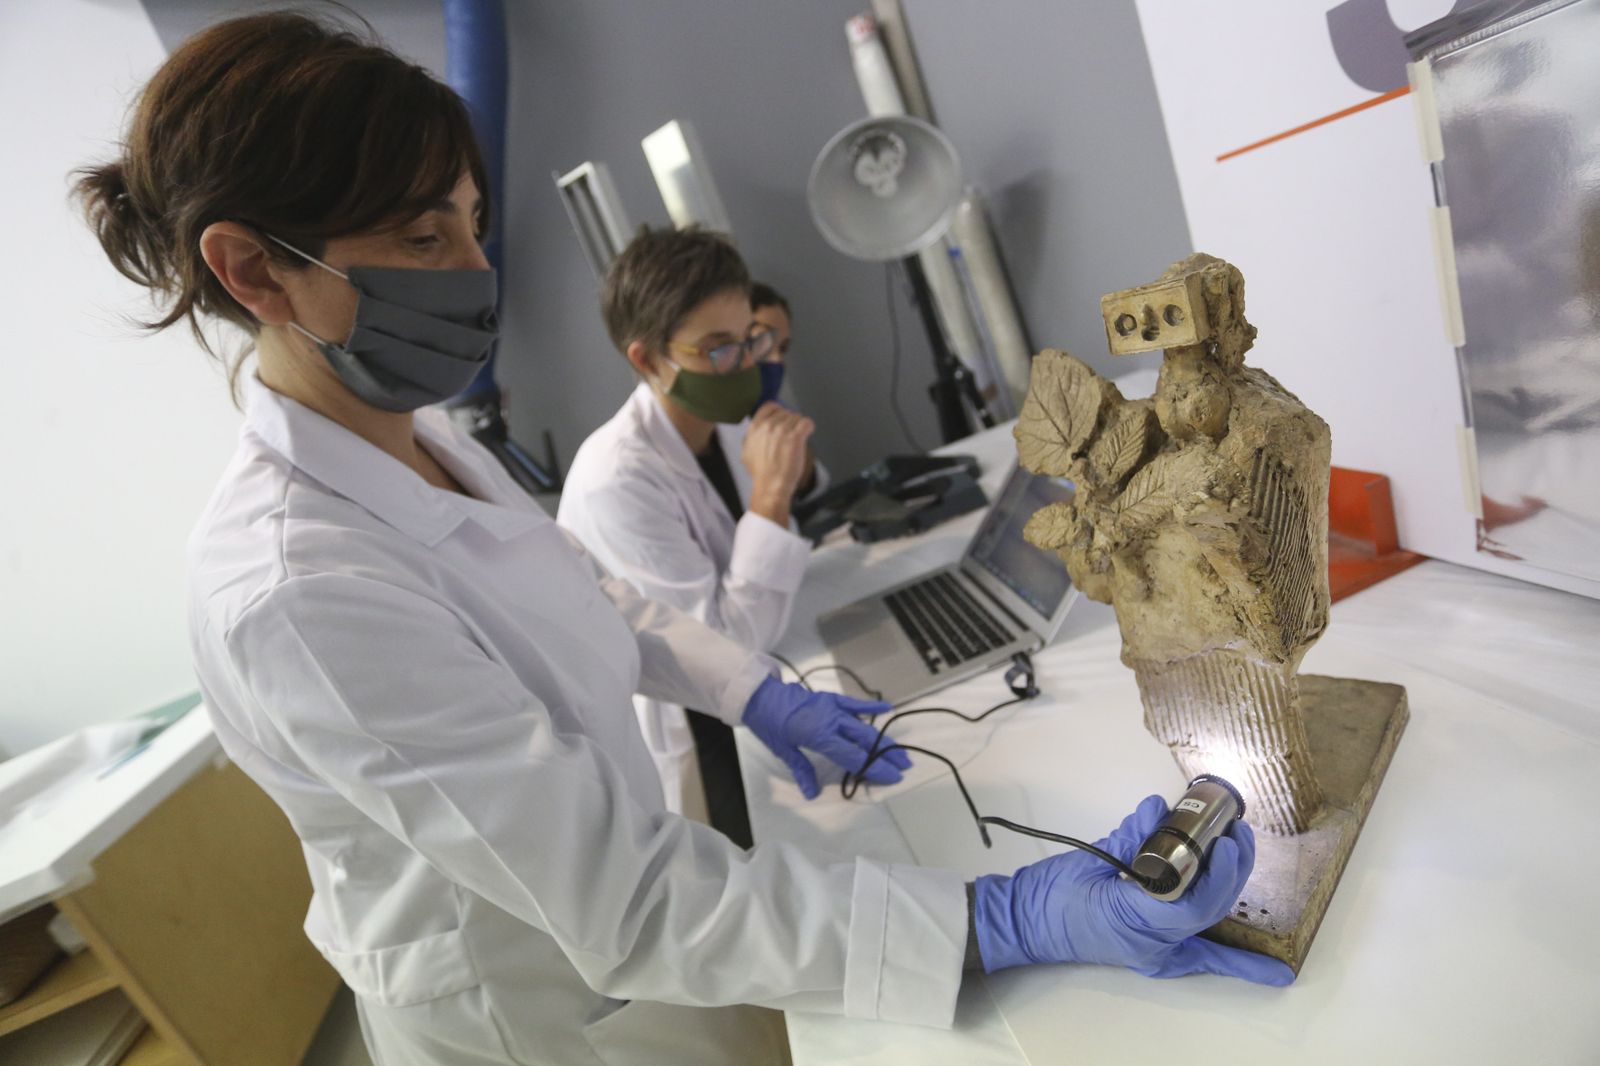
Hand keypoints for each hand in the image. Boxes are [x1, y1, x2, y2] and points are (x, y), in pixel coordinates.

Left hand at [741, 676, 910, 798]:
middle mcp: (831, 721)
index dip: (875, 768)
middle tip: (904, 767)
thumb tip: (811, 794)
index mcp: (820, 736)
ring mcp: (832, 708)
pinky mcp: (830, 698)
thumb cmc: (769, 725)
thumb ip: (801, 770)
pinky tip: (887, 709)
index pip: (854, 756)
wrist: (759, 695)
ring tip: (900, 751)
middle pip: (865, 741)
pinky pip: (854, 703)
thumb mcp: (783, 750)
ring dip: (883, 738)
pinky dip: (870, 706)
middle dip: (886, 755)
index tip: (893, 777)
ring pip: (864, 725)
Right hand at [742, 403, 814, 523]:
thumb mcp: (747, 452)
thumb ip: (752, 438)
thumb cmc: (761, 473)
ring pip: (797, 417)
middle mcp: (768, 426)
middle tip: (790, 436)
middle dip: (790, 423)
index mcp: (755, 427)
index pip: (770, 406)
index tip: (783, 417)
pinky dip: (809, 427)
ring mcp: (782, 430)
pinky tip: (807, 434)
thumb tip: (756, 433)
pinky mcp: (795, 437)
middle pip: (786, 413)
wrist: (770, 486)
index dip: (779, 411)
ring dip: (799, 427)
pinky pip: (806, 422)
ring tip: (796, 440)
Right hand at [973, 795, 1294, 984]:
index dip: (1218, 873)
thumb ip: (1128, 836)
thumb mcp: (1089, 859)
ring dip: (1232, 894)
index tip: (1226, 841)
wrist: (1023, 923)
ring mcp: (1154, 950)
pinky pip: (1199, 955)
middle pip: (1209, 911)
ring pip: (1208, 927)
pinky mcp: (1152, 947)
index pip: (1191, 903)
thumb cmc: (1048, 895)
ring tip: (1242, 855)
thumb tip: (1158, 808)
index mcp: (1133, 920)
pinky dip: (1233, 960)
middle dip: (1233, 872)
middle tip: (1238, 833)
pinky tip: (1271, 972)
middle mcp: (1151, 943)